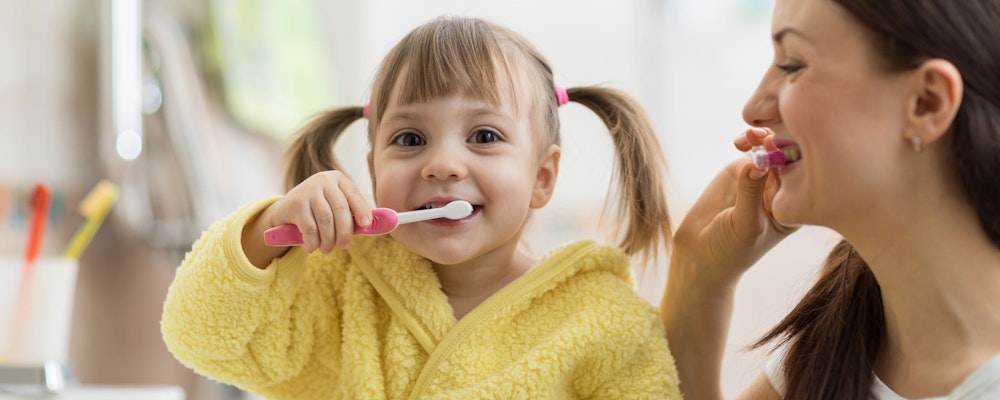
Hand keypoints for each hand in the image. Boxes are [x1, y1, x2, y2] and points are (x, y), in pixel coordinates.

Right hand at [243, 171, 371, 266]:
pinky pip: (310, 228)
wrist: (284, 211)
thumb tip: (371, 227)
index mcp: (337, 179)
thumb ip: (351, 214)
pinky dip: (313, 242)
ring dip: (328, 239)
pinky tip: (311, 247)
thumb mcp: (334, 207)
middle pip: (341, 208)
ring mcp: (308, 190)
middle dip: (344, 231)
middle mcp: (323, 180)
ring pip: (326, 220)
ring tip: (326, 249)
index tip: (366, 225)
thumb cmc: (317, 211)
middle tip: (344, 246)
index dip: (361, 210)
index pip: (353, 194)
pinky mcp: (295, 203)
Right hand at [672, 127, 797, 287]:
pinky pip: (750, 149)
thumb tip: (758, 161)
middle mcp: (780, 191)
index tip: (780, 149)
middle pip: (788, 158)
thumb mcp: (745, 225)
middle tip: (765, 137)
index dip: (795, 159)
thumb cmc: (730, 251)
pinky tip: (740, 140)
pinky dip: (748, 140)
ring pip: (769, 149)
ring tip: (751, 135)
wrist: (700, 256)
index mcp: (792, 208)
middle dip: (780, 142)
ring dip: (763, 137)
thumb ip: (750, 193)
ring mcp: (761, 179)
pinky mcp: (739, 172)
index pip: (801, 177)